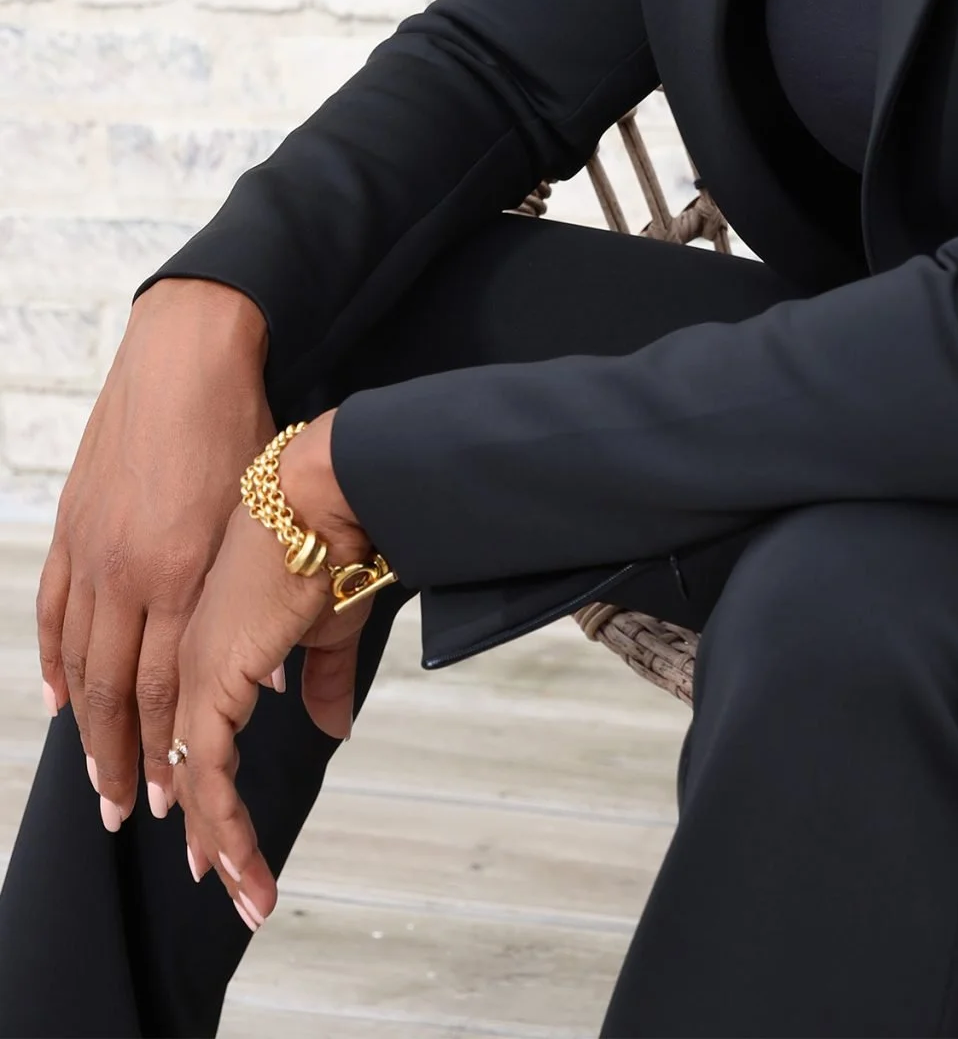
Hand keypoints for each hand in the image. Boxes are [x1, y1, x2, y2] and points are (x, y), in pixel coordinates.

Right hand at [37, 278, 273, 830]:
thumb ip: (265, 599)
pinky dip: (54, 660)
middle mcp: (130, 571)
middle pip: (115, 690)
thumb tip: (270, 677)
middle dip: (120, 758)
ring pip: (80, 661)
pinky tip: (59, 699)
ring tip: (96, 777)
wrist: (187, 355)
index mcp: (183, 572)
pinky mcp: (73, 524)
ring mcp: (93, 549)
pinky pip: (54, 609)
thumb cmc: (240, 426)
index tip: (176, 793)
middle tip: (124, 812)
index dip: (167, 747)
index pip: (165, 686)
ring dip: (86, 728)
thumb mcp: (264, 516)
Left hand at [172, 412, 381, 930]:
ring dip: (223, 843)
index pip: (200, 736)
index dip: (210, 796)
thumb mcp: (328, 628)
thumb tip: (330, 728)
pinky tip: (241, 855)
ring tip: (248, 892)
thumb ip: (319, 681)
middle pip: (189, 769)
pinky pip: (208, 773)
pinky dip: (224, 822)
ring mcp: (196, 674)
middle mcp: (192, 664)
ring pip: (195, 782)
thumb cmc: (334, 546)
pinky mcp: (212, 682)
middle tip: (231, 887)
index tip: (217, 845)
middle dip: (213, 836)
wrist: (328, 498)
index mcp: (213, 646)